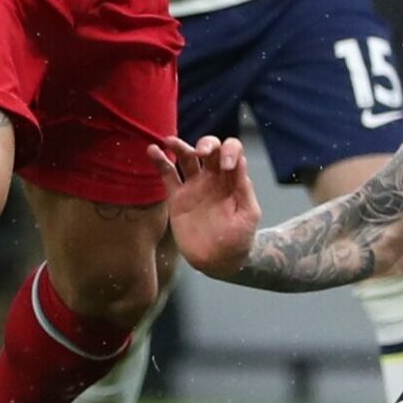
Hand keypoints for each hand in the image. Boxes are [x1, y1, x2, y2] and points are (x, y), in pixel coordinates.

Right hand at [145, 135, 262, 278]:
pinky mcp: (177, 198)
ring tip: (169, 141)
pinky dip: (159, 161)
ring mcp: (194, 186)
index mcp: (232, 178)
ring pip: (185, 157)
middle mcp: (213, 177)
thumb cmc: (239, 239)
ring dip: (179, 146)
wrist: (219, 261)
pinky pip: (167, 175)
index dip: (229, 150)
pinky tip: (153, 151)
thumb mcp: (249, 214)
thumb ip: (244, 189)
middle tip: (201, 153)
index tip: (226, 166)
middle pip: (208, 148)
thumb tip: (240, 161)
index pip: (231, 151)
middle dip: (206, 144)